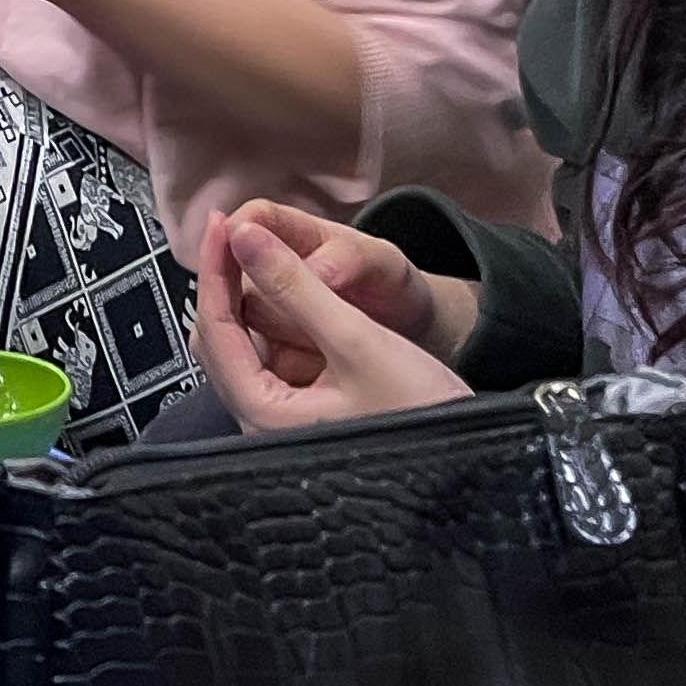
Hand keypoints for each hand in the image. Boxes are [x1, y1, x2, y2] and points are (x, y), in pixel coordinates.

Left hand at [194, 212, 469, 434]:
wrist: (470, 465)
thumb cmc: (421, 409)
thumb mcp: (357, 339)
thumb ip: (295, 285)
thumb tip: (243, 235)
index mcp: (263, 415)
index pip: (215, 329)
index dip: (216, 269)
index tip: (219, 221)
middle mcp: (260, 428)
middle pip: (220, 342)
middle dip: (224, 284)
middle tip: (234, 232)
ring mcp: (279, 429)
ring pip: (243, 352)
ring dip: (246, 302)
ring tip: (259, 255)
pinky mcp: (301, 422)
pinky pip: (268, 364)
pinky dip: (271, 325)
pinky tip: (289, 296)